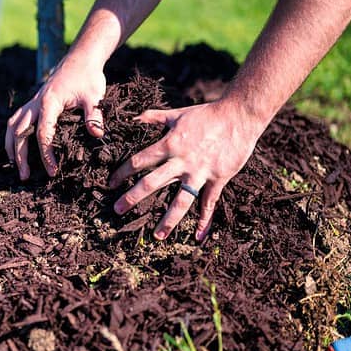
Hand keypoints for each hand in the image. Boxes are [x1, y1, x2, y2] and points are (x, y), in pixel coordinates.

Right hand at [5, 53, 105, 179]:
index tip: (52, 171)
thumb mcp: (95, 96)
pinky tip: (15, 147)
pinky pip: (16, 120)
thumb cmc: (88, 77)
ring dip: (11, 146)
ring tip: (15, 166)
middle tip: (25, 176)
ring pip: (13, 125)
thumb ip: (94, 115)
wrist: (80, 59)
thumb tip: (96, 134)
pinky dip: (12, 135)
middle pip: (20, 132)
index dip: (46, 154)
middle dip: (20, 155)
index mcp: (49, 103)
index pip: (42, 133)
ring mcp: (32, 102)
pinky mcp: (33, 103)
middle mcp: (36, 103)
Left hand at [108, 99, 265, 241]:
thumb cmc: (206, 114)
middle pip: (152, 183)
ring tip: (158, 236)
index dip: (122, 173)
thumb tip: (134, 117)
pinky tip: (198, 236)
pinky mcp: (218, 178)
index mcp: (169, 144)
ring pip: (181, 200)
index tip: (111, 183)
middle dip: (133, 197)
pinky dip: (204, 220)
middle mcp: (182, 161)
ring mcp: (200, 172)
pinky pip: (209, 203)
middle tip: (118, 210)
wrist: (239, 116)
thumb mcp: (177, 114)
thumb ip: (154, 117)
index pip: (139, 161)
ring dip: (168, 219)